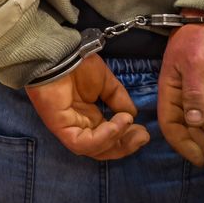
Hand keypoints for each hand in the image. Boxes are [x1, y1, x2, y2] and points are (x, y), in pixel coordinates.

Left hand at [26, 54, 149, 160]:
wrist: (60, 53)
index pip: (109, 138)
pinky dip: (101, 139)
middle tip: (142, 136)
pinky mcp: (59, 127)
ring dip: (115, 141)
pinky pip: (81, 143)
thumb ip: (118, 99)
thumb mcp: (106, 82)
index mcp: (89, 116)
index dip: (127, 139)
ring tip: (129, 124)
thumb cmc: (78, 64)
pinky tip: (115, 125)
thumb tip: (132, 116)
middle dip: (124, 146)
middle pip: (103, 149)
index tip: (144, 132)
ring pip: (93, 149)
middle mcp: (79, 125)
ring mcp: (68, 127)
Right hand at [158, 14, 203, 173]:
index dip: (185, 145)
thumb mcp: (197, 64)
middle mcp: (183, 97)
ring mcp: (201, 94)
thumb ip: (195, 94)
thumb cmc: (201, 39)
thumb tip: (194, 124)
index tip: (201, 159)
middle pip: (192, 130)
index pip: (172, 126)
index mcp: (171, 91)